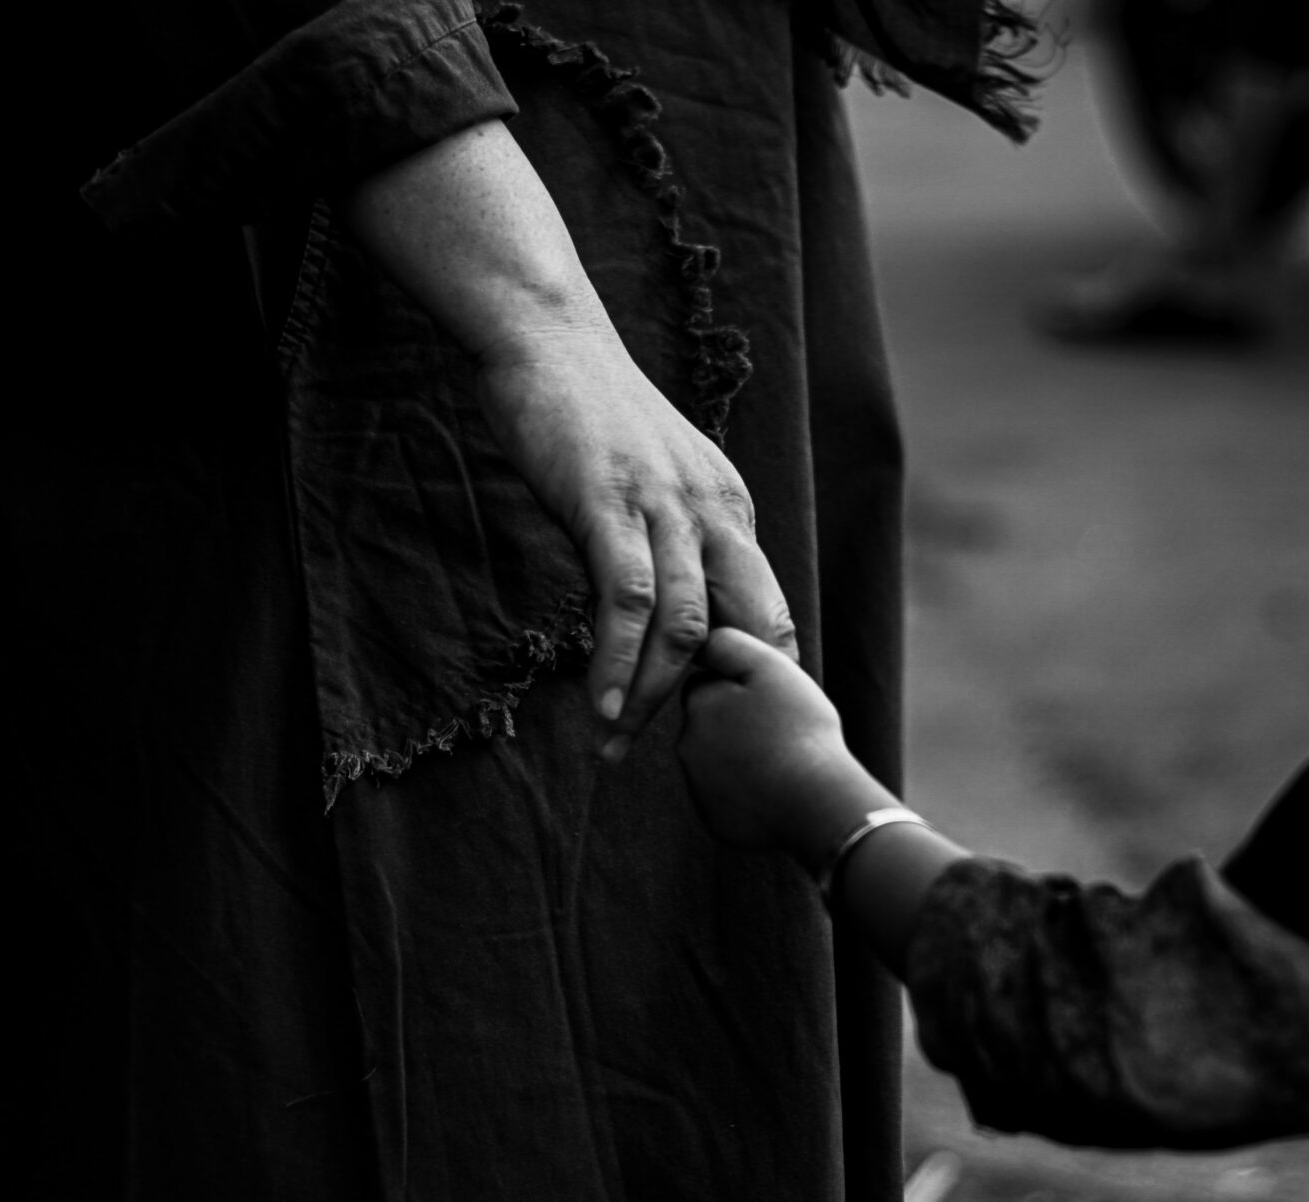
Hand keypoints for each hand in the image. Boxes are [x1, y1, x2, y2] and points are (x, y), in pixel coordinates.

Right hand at [476, 324, 798, 759]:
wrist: (545, 334)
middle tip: (689, 760)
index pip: (763, 609)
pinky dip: (619, 660)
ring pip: (687, 626)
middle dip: (724, 703)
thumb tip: (656, 607)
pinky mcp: (611, 504)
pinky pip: (629, 600)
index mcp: (729, 507)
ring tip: (620, 746)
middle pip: (746, 627)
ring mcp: (666, 506)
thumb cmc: (586, 411)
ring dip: (655, 699)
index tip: (729, 733)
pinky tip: (604, 703)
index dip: (754, 677)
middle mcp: (715, 509)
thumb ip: (664, 537)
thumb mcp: (647, 479)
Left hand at [679, 628, 871, 854]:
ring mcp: (699, 788)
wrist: (816, 802)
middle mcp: (687, 746)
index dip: (739, 690)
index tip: (769, 702)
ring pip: (717, 764)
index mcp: (699, 704)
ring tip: (781, 763)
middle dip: (736, 726)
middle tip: (779, 733)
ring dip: (741, 760)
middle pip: (709, 726)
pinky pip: (728, 801)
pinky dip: (747, 795)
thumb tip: (702, 640)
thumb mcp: (769, 668)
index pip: (706, 687)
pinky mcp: (715, 821)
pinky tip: (777, 791)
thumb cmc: (799, 730)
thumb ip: (729, 645)